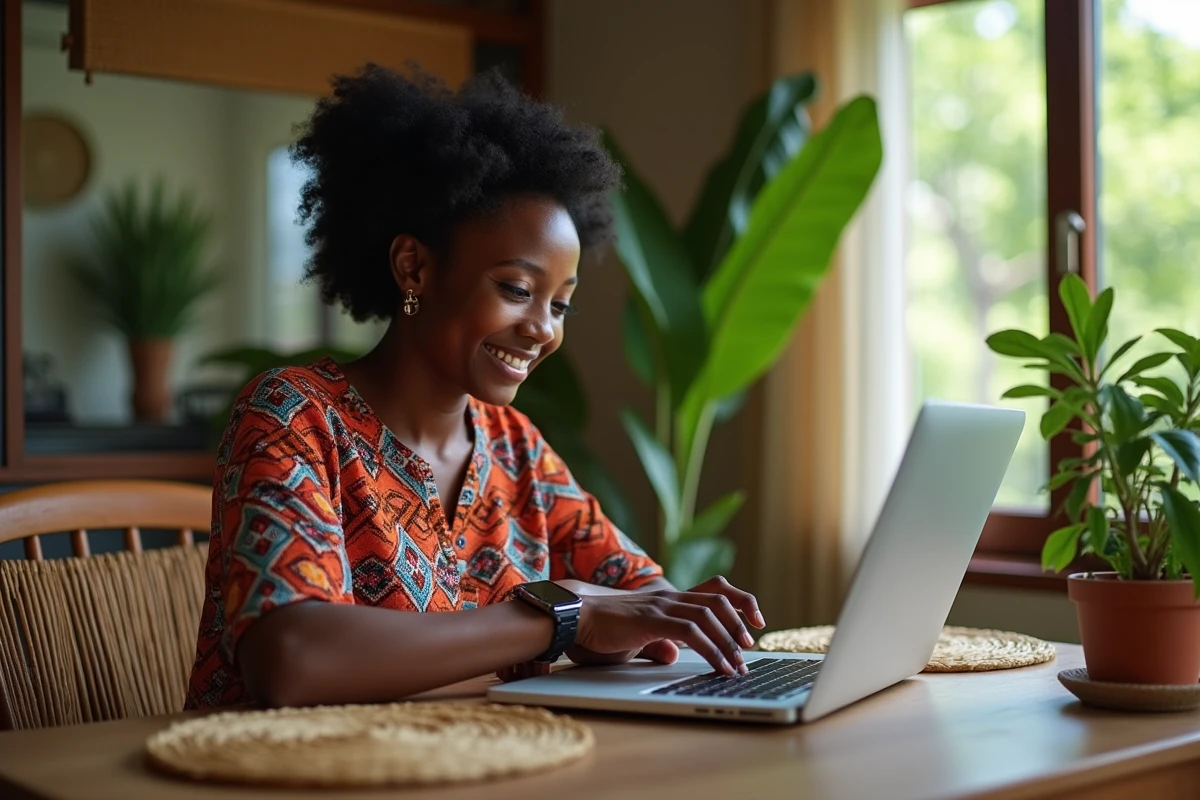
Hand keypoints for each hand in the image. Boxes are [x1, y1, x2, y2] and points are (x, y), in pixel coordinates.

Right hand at [571, 576, 764, 675]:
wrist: (575, 617)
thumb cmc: (602, 630)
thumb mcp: (637, 640)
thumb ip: (657, 644)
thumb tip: (674, 654)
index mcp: (668, 600)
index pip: (713, 590)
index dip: (738, 600)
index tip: (754, 621)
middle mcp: (669, 598)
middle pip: (718, 599)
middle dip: (740, 621)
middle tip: (749, 647)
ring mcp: (661, 607)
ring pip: (709, 616)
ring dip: (729, 641)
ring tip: (738, 663)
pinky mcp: (651, 620)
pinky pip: (691, 632)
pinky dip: (711, 650)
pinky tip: (719, 666)